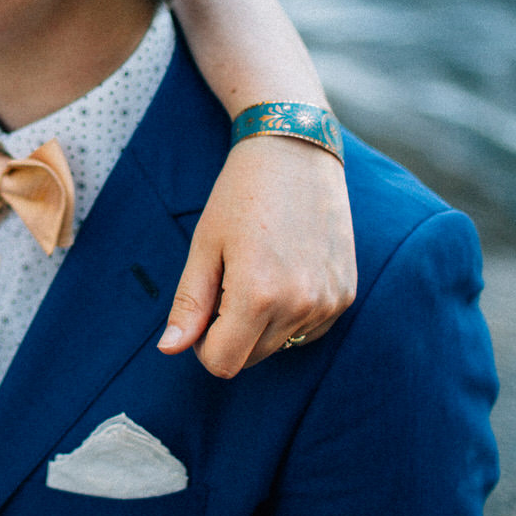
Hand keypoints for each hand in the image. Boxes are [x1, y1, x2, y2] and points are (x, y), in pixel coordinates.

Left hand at [157, 134, 354, 376]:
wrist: (295, 152)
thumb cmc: (240, 195)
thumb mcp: (205, 246)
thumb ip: (190, 304)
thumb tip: (170, 349)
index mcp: (258, 295)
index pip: (222, 363)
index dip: (203, 343)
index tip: (204, 307)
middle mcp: (300, 305)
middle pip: (250, 358)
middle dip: (230, 333)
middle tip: (229, 280)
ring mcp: (328, 302)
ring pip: (281, 346)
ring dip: (262, 323)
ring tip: (260, 268)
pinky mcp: (346, 294)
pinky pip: (309, 330)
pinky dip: (291, 314)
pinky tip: (285, 271)